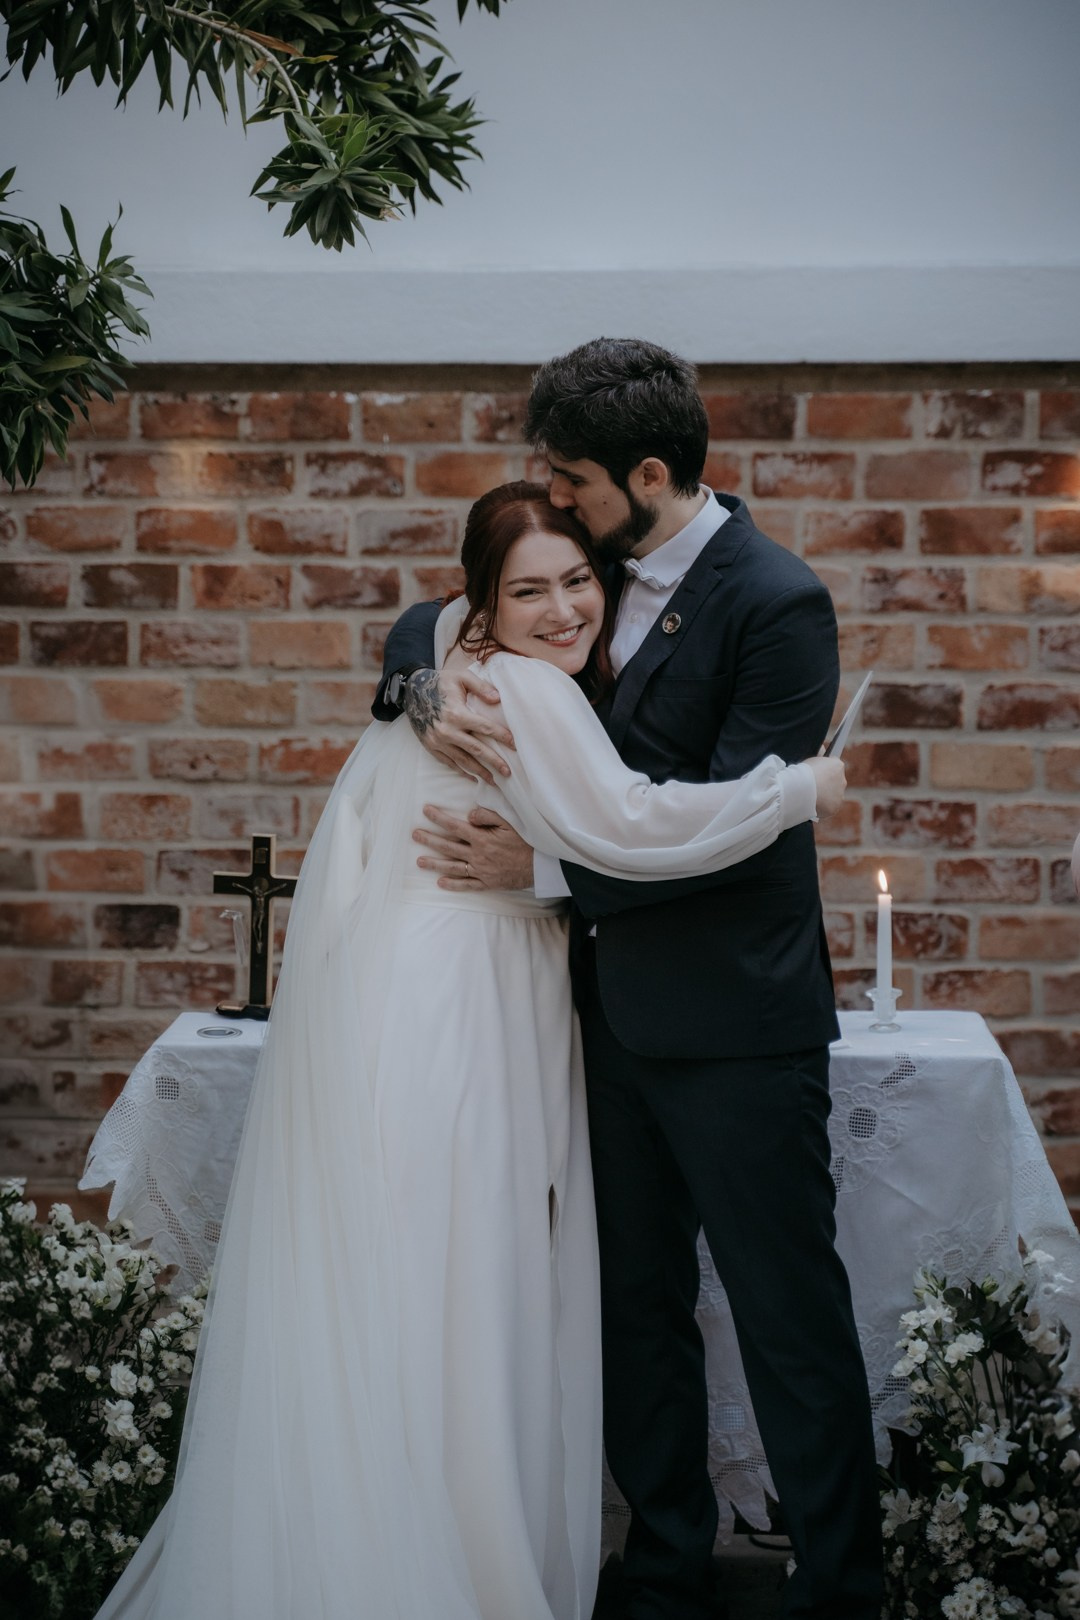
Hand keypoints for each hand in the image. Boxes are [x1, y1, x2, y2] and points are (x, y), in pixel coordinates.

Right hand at [403, 667, 514, 784]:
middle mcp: (447, 731)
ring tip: (494, 781)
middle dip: (494, 762)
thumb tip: (498, 699)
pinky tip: (473, 778)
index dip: (502, 736)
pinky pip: (448, 762)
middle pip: (477, 749)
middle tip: (508, 772)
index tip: (515, 744)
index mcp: (457, 714)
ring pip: (463, 760)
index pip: (485, 728)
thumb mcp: (461, 677)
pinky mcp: (430, 746)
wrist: (412, 690)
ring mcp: (438, 741)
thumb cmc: (440, 682)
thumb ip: (480, 687)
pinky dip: (461, 771)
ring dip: (480, 772)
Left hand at [414, 805, 534, 890]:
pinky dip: (453, 885)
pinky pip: (467, 885)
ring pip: (453, 867)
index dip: (439, 818)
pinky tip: (440, 883)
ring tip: (419, 861)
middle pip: (448, 847)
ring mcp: (481, 871)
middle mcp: (478, 855)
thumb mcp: (510, 822)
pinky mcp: (487, 883)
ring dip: (435, 864)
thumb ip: (488, 816)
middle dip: (430, 840)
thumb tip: (469, 815)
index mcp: (482, 838)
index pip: (455, 826)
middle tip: (414, 835)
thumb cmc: (526, 841)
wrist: (540, 865)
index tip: (426, 811)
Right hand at [806, 755, 846, 818]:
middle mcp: (842, 780)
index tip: (819, 773)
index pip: (834, 766)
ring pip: (834, 795)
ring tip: (811, 797)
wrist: (799, 790)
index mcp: (838, 765)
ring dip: (826, 796)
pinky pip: (829, 807)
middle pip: (835, 782)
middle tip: (813, 786)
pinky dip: (823, 806)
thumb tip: (822, 749)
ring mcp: (839, 795)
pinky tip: (813, 804)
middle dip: (827, 784)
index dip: (825, 770)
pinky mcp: (835, 807)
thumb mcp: (810, 758)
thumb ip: (819, 754)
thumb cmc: (801, 772)